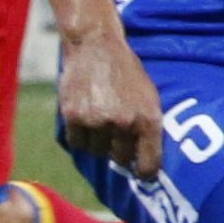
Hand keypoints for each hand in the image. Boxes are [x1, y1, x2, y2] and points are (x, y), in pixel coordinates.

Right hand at [56, 28, 162, 180]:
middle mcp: (124, 123)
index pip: (149, 163)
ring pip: (97, 152)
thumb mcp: (150, 96)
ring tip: (102, 121)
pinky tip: (86, 120)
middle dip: (120, 152)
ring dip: (99, 143)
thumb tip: (144, 160)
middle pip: (120, 159)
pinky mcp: (74, 117)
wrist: (97, 47)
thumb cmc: (127, 74)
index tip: (142, 175)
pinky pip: (77, 143)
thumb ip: (148, 126)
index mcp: (148, 118)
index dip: (146, 173)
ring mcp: (97, 121)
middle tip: (117, 138)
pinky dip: (81, 137)